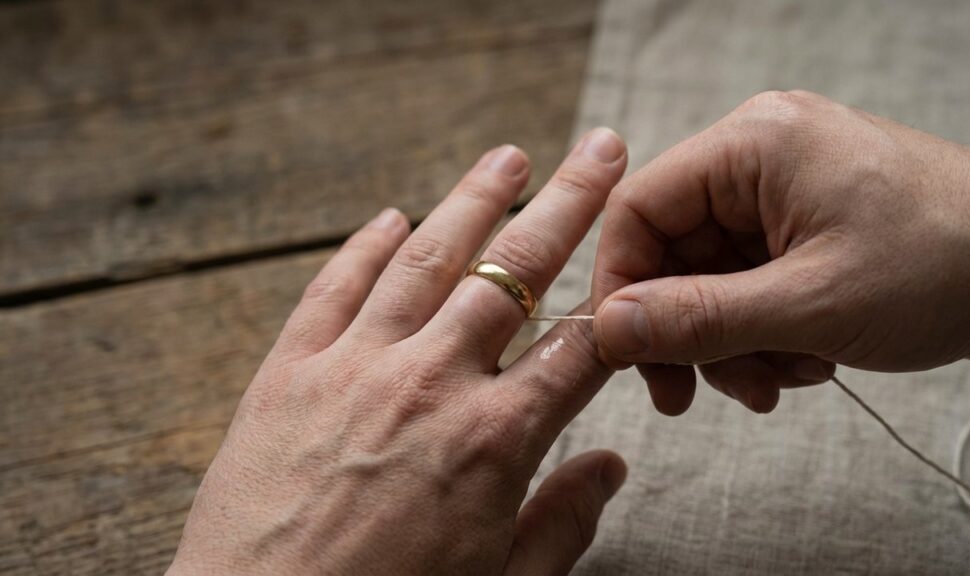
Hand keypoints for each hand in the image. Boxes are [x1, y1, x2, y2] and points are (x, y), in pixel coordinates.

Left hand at [168, 129, 628, 574]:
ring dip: (472, 202)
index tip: (632, 278)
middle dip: (567, 206)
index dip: (611, 308)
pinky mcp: (286, 374)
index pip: (574, 349)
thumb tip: (610, 469)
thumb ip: (563, 522)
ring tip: (509, 158)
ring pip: (426, 261)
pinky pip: (331, 289)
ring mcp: (354, 369)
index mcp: (494, 441)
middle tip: (598, 153)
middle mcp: (430, 385)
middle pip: (513, 274)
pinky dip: (363, 248)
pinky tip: (389, 218)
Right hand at [591, 90, 969, 414]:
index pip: (640, 208)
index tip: (629, 353)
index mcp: (753, 145)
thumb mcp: (810, 305)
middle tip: (700, 393)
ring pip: (713, 279)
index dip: (623, 285)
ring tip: (783, 380)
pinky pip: (753, 286)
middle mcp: (761, 159)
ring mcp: (788, 194)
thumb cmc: (948, 264)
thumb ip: (700, 319)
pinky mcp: (811, 228)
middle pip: (675, 251)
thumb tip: (611, 328)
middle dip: (691, 330)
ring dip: (734, 342)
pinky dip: (767, 334)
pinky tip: (810, 362)